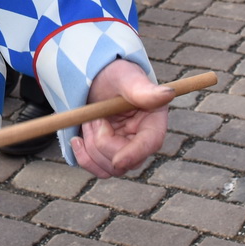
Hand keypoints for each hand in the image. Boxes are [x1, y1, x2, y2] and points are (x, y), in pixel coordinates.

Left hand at [72, 58, 170, 176]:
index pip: (149, 145)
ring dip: (90, 145)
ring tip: (88, 120)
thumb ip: (144, 90)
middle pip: (125, 162)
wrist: (99, 81)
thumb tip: (168, 94)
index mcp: (153, 123)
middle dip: (101, 141)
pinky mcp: (108, 156)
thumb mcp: (127, 78)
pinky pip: (97, 169)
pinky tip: (76, 139)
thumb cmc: (117, 76)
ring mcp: (125, 151)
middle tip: (94, 117)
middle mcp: (142, 143)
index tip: (117, 160)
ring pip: (108, 168)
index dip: (134, 155)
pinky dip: (83, 156)